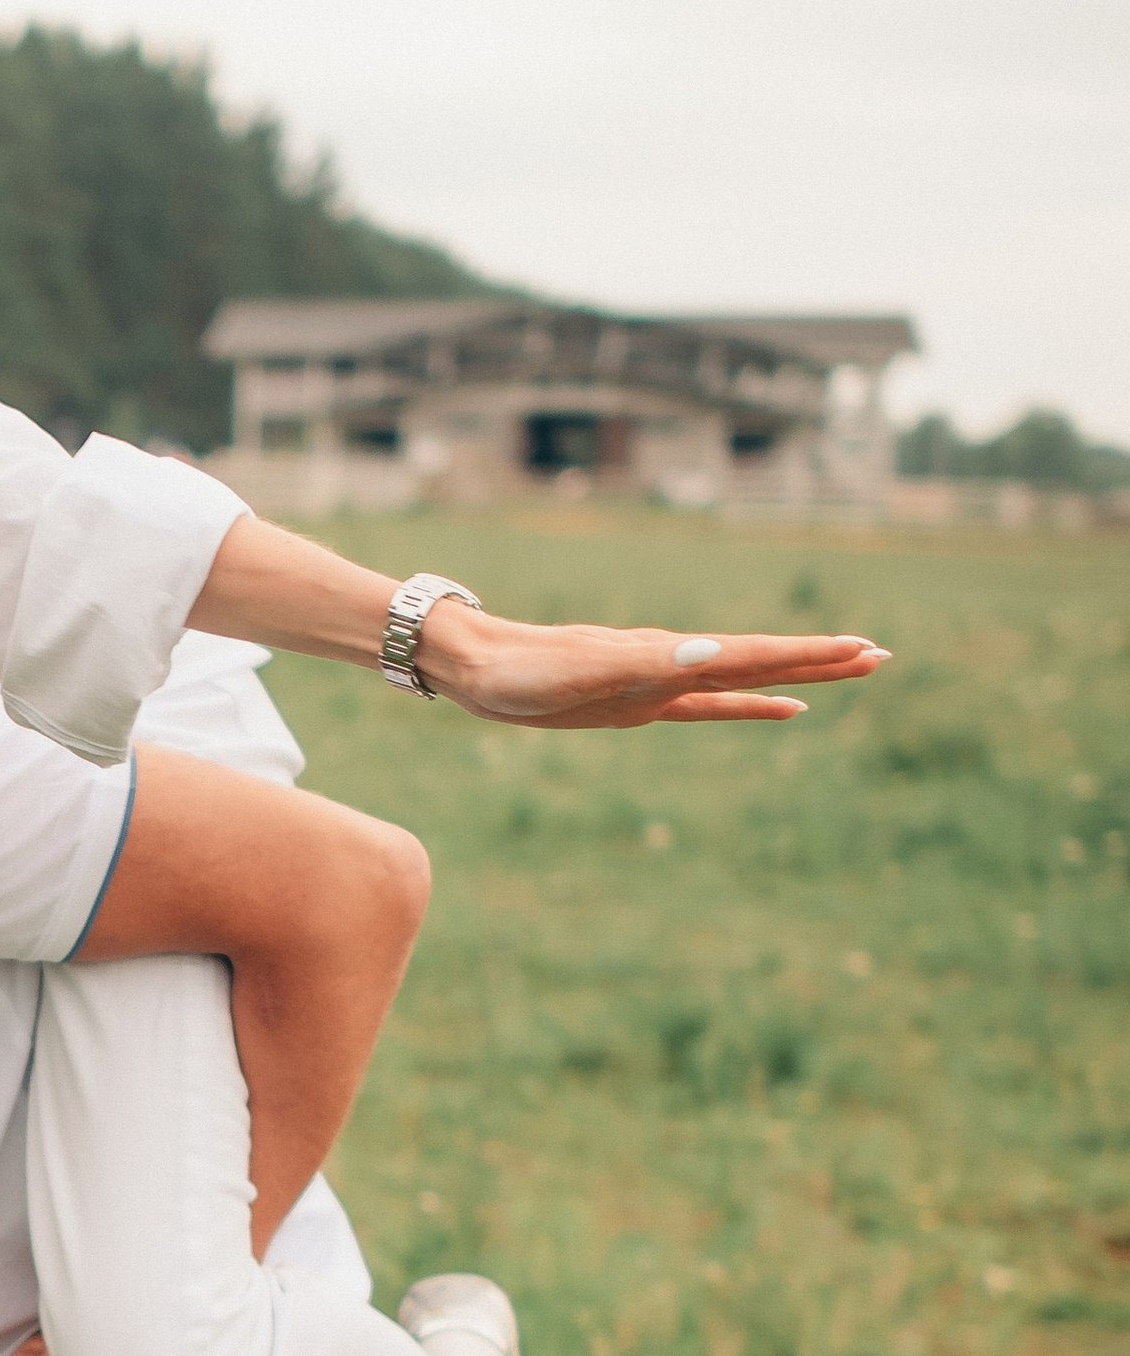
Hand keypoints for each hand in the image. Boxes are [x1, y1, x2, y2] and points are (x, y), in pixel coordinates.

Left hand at [417, 601, 888, 727]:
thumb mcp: (579, 670)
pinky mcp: (640, 701)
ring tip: (852, 669)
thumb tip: (707, 652)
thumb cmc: (521, 670)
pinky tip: (782, 707)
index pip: (752, 653)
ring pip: (745, 676)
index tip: (863, 649)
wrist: (473, 663)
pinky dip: (751, 703)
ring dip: (798, 673)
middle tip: (882, 654)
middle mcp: (673, 661)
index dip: (808, 654)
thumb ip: (641, 662)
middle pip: (762, 658)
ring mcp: (660, 680)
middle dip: (821, 658)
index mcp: (668, 655)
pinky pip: (711, 704)